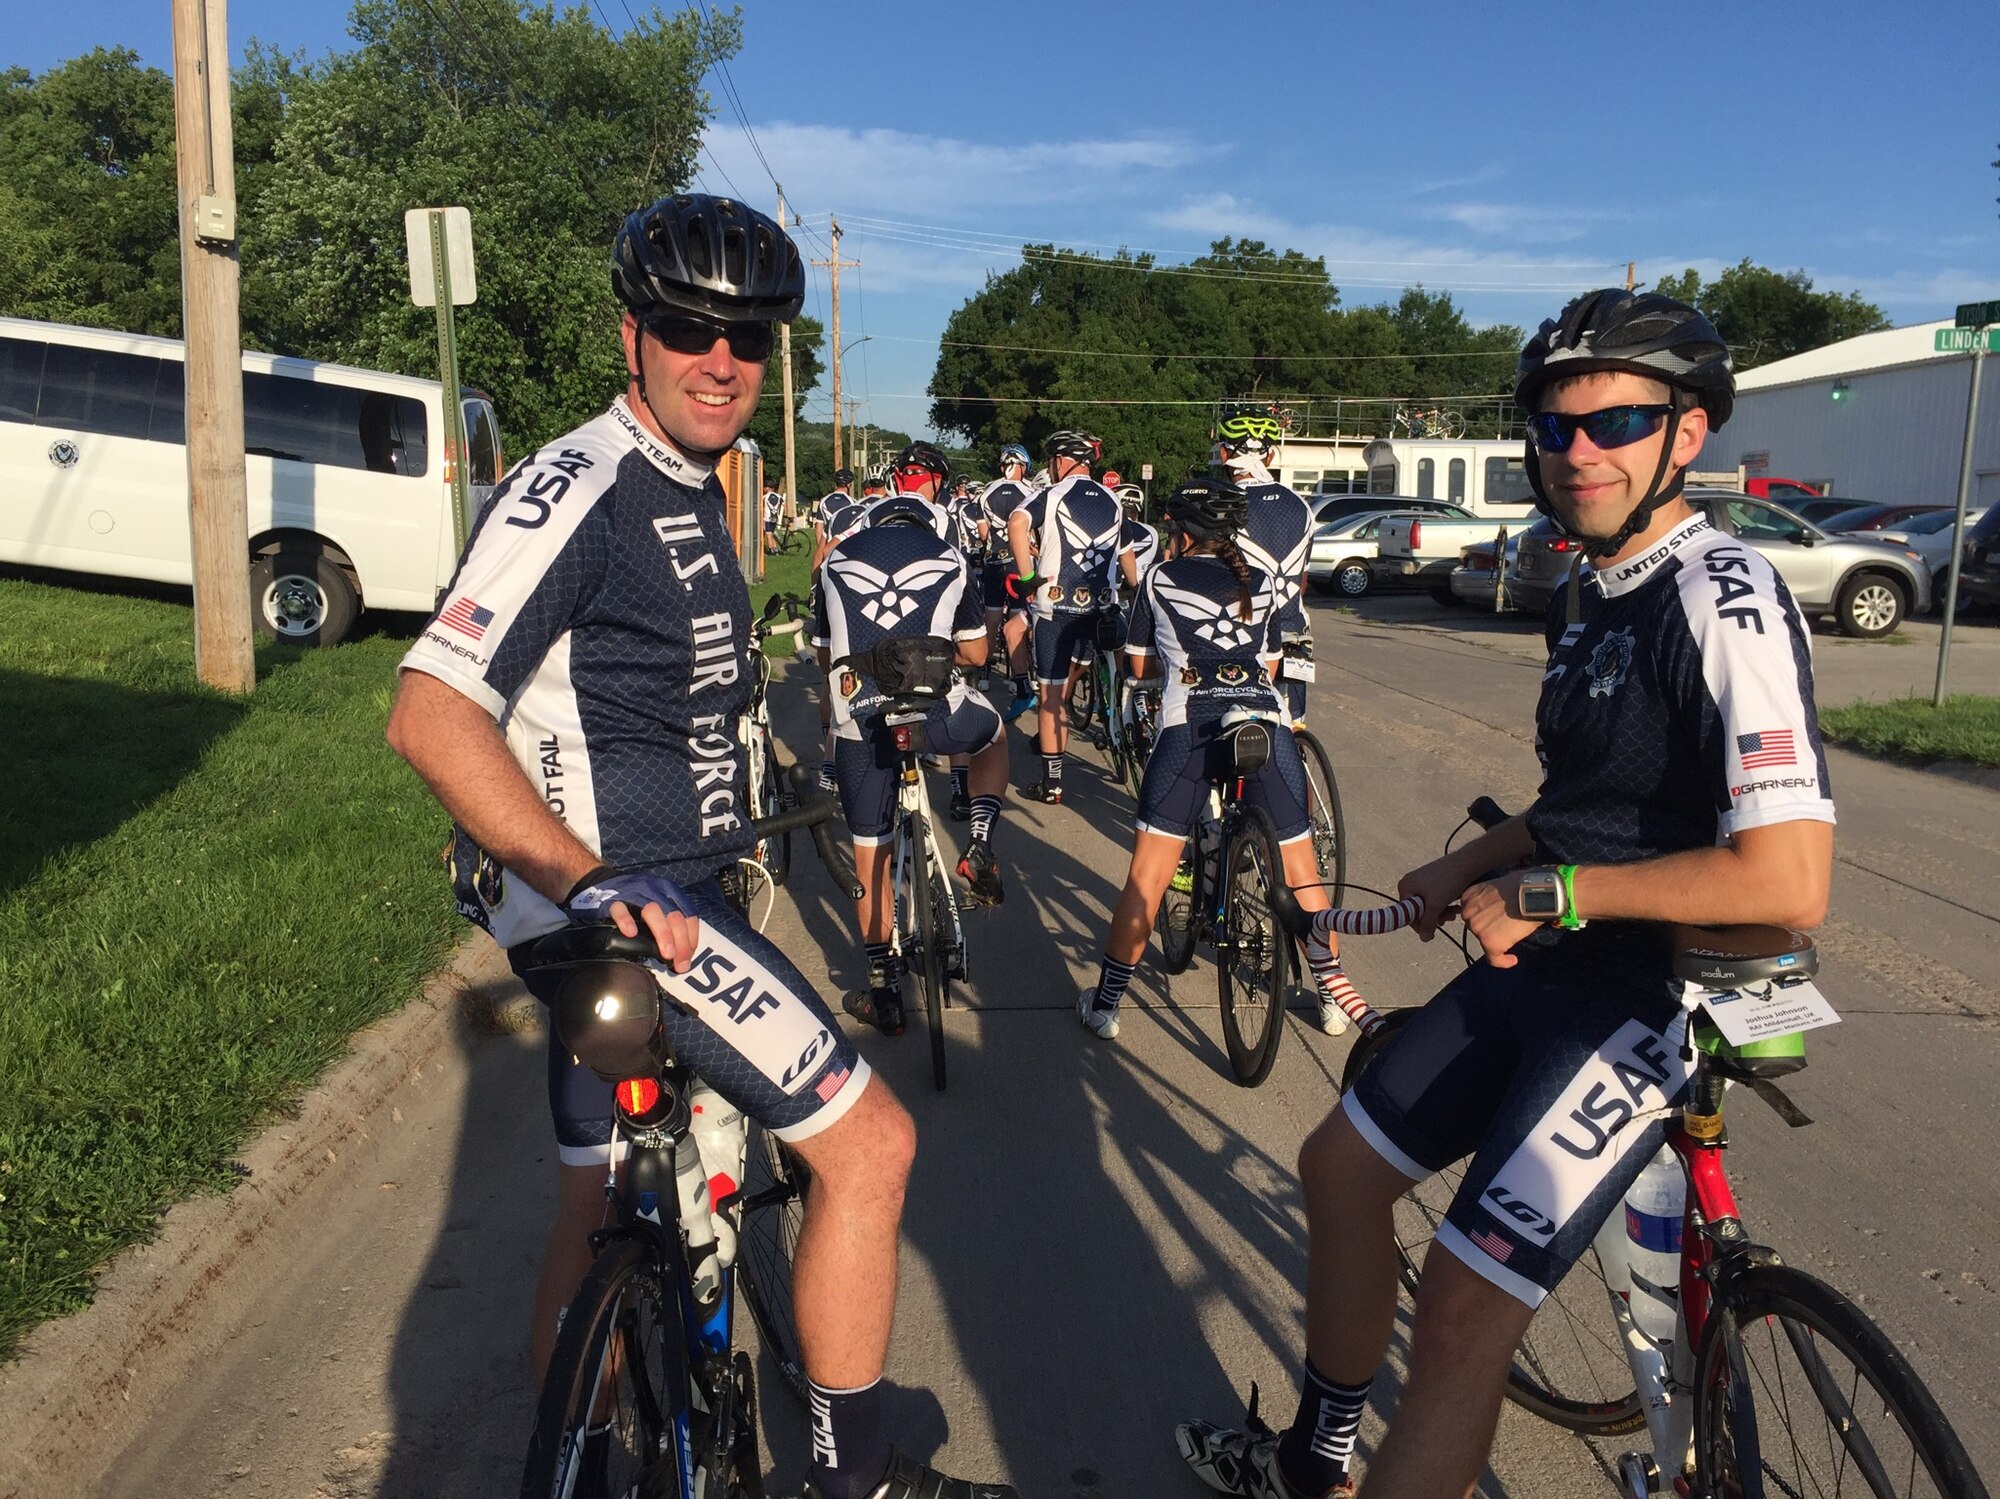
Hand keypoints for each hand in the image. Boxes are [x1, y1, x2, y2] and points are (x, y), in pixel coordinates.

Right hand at [563, 868, 700, 973]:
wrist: (600, 882)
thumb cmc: (633, 900)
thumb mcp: (656, 906)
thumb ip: (668, 924)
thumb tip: (680, 956)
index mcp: (668, 892)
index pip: (688, 914)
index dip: (691, 937)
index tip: (688, 957)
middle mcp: (654, 890)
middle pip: (673, 915)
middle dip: (680, 941)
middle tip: (679, 963)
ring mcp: (633, 892)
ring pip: (653, 911)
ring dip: (663, 933)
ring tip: (666, 953)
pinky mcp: (612, 898)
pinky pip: (620, 909)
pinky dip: (626, 921)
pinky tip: (630, 933)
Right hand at [1397, 855, 1470, 940]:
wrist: (1466, 863)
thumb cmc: (1448, 881)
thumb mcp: (1436, 905)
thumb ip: (1428, 923)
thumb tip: (1424, 938)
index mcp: (1405, 887)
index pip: (1407, 914)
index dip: (1420, 925)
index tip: (1433, 930)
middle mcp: (1410, 884)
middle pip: (1419, 911)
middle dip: (1434, 917)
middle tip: (1449, 918)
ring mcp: (1421, 882)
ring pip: (1428, 906)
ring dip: (1442, 912)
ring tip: (1455, 912)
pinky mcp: (1432, 882)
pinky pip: (1434, 899)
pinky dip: (1444, 905)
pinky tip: (1454, 906)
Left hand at [1459, 871, 1544, 968]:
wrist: (1532, 892)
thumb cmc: (1523, 884)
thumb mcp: (1497, 885)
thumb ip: (1490, 898)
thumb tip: (1498, 907)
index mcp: (1469, 896)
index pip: (1471, 913)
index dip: (1482, 918)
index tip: (1492, 923)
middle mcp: (1468, 913)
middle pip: (1476, 926)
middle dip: (1489, 926)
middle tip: (1507, 925)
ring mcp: (1477, 929)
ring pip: (1484, 941)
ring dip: (1497, 940)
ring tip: (1514, 934)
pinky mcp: (1489, 942)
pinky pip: (1493, 959)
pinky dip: (1503, 961)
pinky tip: (1513, 960)